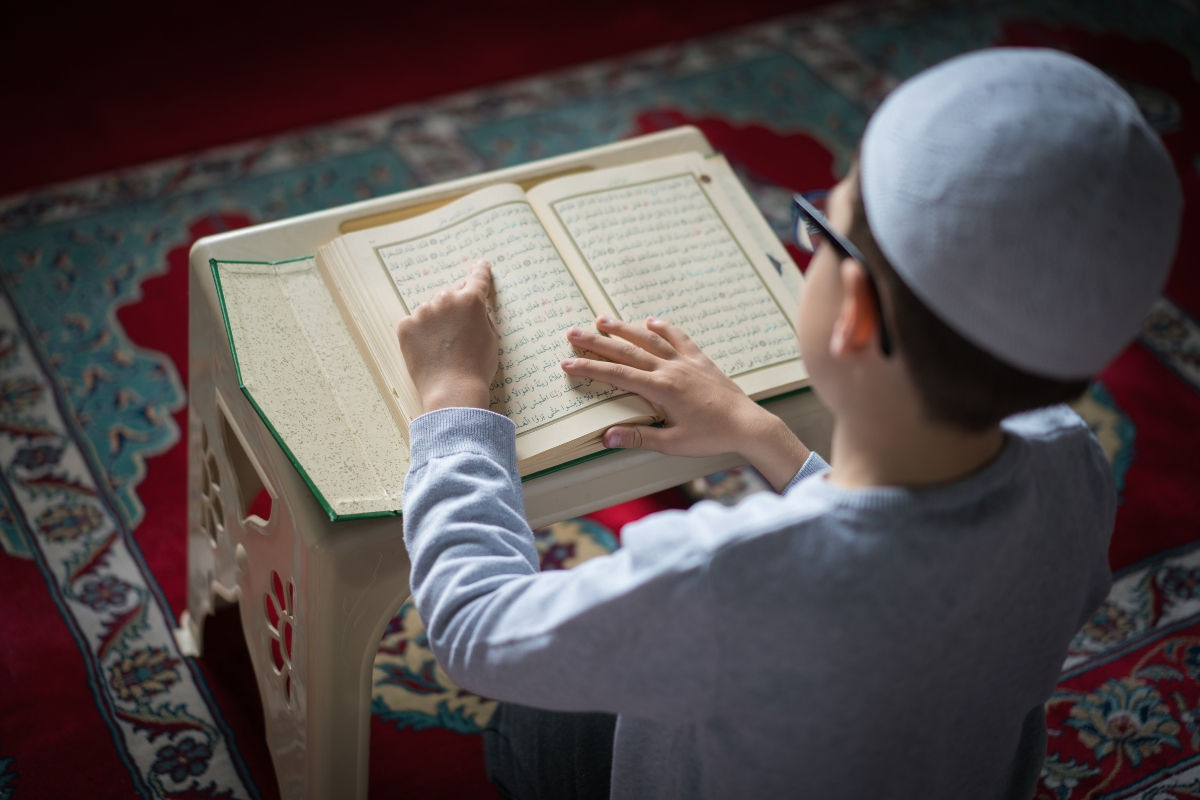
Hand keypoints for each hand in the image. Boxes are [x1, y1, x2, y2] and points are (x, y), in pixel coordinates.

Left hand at [396, 260, 497, 412]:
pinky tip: (428, 351)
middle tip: (458, 333)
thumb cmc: (477, 367)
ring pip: (430, 311)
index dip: (480, 272)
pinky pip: (414, 324)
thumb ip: (481, 316)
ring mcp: (423, 312)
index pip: (478, 279)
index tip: (481, 265)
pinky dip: (419, 334)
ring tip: (442, 349)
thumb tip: (472, 308)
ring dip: (435, 322)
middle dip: (454, 309)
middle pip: (450, 296)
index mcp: (471, 301)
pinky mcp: (405, 326)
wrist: (452, 390)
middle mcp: (446, 300)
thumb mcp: (491, 338)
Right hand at [561, 316, 810, 490]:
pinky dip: (664, 326)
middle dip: (597, 342)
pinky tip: (650, 320)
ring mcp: (686, 361)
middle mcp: (671, 369)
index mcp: (661, 389)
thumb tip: (606, 436)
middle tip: (573, 333)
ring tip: (602, 320)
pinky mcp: (700, 359)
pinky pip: (679, 337)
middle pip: (627, 351)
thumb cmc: (710, 436)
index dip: (590, 368)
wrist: (747, 424)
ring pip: (649, 338)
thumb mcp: (672, 444)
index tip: (568, 362)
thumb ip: (638, 437)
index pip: (617, 375)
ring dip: (624, 328)